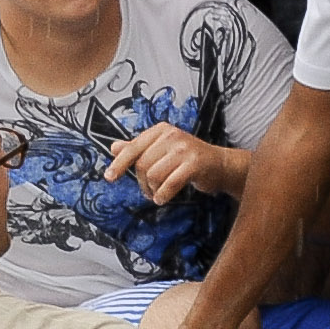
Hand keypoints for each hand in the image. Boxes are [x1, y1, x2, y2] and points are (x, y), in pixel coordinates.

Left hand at [106, 125, 235, 205]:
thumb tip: (113, 147)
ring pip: (153, 174)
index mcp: (161, 130)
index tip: (109, 177)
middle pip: (142, 164)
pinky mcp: (195, 163)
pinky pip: (170, 183)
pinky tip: (162, 199)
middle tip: (150, 190)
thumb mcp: (162, 150)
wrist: (220, 165)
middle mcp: (171, 135)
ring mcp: (184, 148)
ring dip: (153, 190)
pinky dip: (163, 194)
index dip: (119, 164)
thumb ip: (139, 148)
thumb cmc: (188, 159)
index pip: (133, 148)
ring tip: (159, 194)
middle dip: (142, 183)